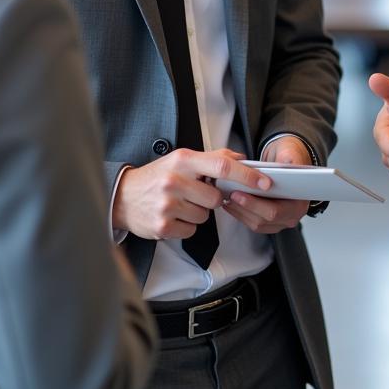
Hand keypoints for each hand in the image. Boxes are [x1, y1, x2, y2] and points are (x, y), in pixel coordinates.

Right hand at [112, 148, 271, 240]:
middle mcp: (174, 180)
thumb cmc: (158, 176)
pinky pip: (192, 229)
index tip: (265, 183)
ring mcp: (167, 204)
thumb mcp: (182, 159)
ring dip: (198, 212)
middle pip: (216, 197)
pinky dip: (186, 225)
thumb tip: (242, 159)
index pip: (222, 166)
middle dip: (213, 198)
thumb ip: (213, 158)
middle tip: (196, 193)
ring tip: (180, 203)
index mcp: (182, 160)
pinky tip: (172, 215)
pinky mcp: (162, 226)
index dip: (247, 175)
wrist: (123, 197)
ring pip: (205, 215)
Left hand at [222, 136, 310, 233]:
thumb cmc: (290, 159)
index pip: (277, 210)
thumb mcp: (291, 152)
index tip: (242, 192)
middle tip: (232, 194)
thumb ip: (290, 157)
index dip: (257, 204)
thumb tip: (287, 161)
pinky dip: (240, 213)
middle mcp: (291, 215)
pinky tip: (230, 202)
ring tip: (228, 197)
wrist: (288, 162)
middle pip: (264, 219)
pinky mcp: (269, 222)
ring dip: (240, 211)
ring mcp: (280, 221)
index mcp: (300, 202)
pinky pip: (252, 222)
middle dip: (246, 206)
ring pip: (256, 223)